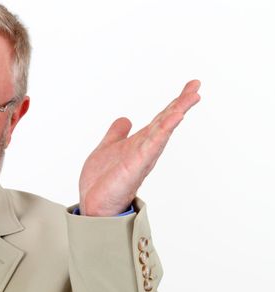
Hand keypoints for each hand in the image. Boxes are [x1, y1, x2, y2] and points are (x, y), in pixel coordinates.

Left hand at [78, 80, 200, 215]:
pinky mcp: (136, 165)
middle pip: (166, 121)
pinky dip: (163, 130)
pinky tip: (173, 117)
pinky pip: (152, 144)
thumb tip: (125, 118)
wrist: (94, 204)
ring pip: (162, 130)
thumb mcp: (109, 148)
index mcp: (140, 143)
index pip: (160, 119)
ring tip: (190, 97)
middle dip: (181, 103)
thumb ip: (117, 133)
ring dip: (176, 113)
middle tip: (196, 86)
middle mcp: (145, 148)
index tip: (190, 86)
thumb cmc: (103, 182)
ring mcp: (142, 156)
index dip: (174, 102)